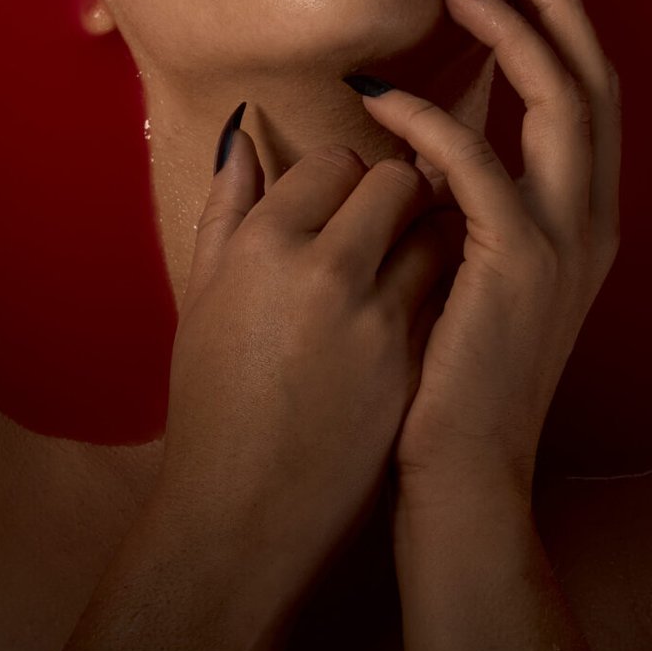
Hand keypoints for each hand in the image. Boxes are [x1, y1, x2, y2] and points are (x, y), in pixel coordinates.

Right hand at [152, 123, 453, 604]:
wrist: (244, 514)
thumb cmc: (212, 407)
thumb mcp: (201, 300)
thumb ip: (227, 210)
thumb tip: (242, 136)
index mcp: (264, 245)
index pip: (335, 161)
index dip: (341, 176)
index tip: (334, 203)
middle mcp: (327, 270)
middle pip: (398, 183)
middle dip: (395, 194)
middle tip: (377, 225)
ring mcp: (381, 319)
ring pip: (439, 235)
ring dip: (427, 238)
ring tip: (395, 272)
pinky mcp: (419, 363)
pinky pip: (449, 295)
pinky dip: (438, 293)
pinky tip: (409, 321)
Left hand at [345, 0, 621, 508]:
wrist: (462, 476)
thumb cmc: (449, 381)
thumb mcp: (469, 279)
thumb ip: (467, 209)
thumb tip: (429, 143)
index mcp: (585, 219)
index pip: (589, 90)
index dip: (560, 14)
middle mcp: (592, 222)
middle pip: (594, 74)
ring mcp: (564, 245)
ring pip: (560, 102)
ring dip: (507, 33)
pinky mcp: (516, 271)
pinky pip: (481, 169)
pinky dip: (434, 123)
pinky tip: (382, 98)